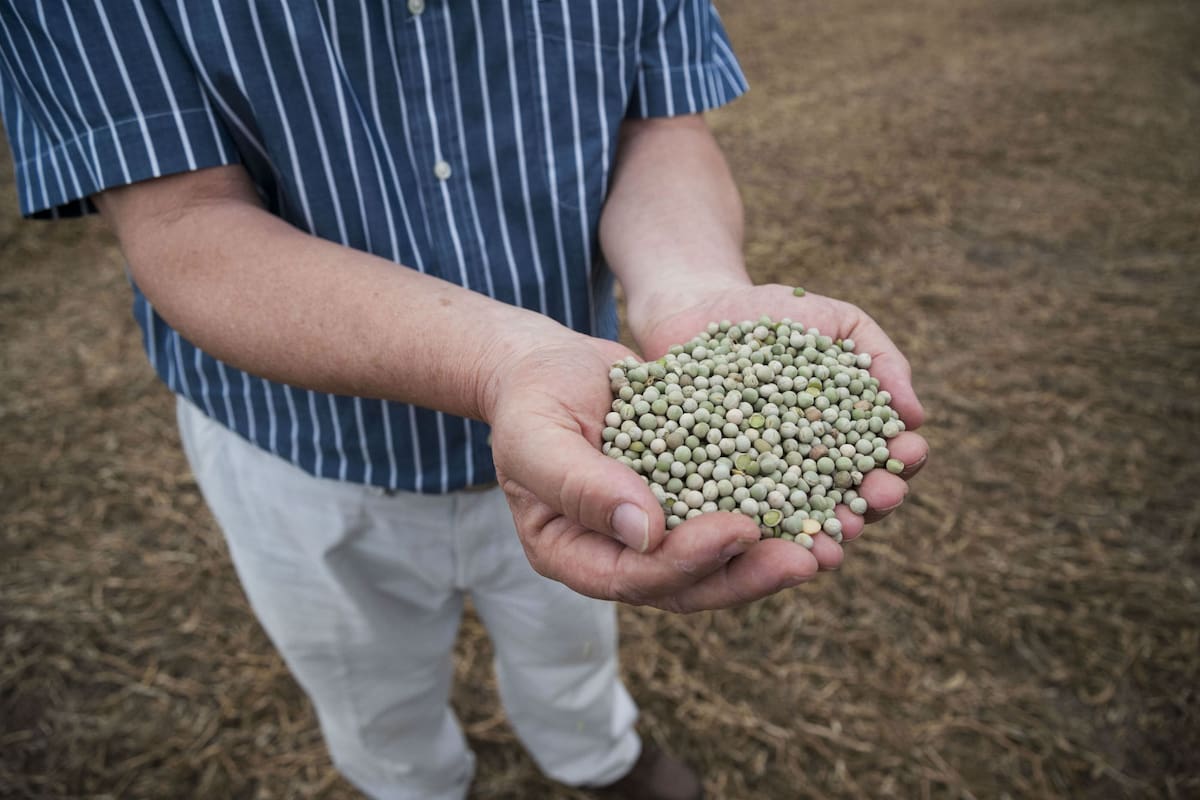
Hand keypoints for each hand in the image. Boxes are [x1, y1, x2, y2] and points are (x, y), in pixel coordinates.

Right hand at [487, 330, 821, 612]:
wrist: (549, 367)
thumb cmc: (531, 399)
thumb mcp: (538, 435)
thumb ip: (580, 484)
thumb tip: (646, 533)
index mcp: (571, 553)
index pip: (632, 579)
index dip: (688, 562)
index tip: (738, 531)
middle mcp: (617, 556)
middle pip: (688, 585)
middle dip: (749, 574)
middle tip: (808, 558)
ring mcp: (655, 533)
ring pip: (719, 561)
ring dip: (774, 553)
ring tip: (830, 541)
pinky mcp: (687, 500)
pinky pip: (732, 513)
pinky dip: (775, 509)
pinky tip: (821, 497)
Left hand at [628, 282, 928, 550]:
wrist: (698, 308)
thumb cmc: (776, 316)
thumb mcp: (837, 322)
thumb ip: (881, 359)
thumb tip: (917, 415)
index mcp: (844, 439)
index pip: (883, 458)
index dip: (901, 461)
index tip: (909, 454)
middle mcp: (807, 471)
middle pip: (848, 498)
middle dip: (871, 503)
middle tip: (881, 497)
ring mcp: (761, 483)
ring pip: (797, 518)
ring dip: (820, 534)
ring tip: (836, 539)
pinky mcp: (714, 487)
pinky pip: (735, 513)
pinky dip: (751, 527)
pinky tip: (763, 535)